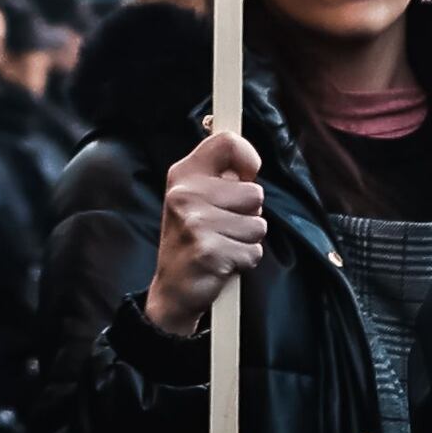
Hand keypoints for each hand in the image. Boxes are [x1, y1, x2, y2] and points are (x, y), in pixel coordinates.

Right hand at [139, 118, 268, 332]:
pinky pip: (254, 251)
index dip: (248, 158)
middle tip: (224, 227)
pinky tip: (223, 262)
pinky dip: (245, 261)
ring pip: (258, 224)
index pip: (227, 142)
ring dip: (247, 240)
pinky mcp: (208, 251)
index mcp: (183, 174)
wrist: (173, 290)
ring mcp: (196, 223)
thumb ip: (221, 176)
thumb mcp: (196, 198)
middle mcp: (186, 194)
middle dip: (249, 214)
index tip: (246, 175)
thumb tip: (250, 166)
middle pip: (255, 192)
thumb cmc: (193, 240)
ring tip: (223, 244)